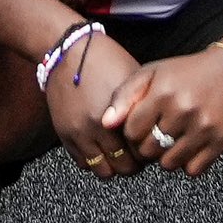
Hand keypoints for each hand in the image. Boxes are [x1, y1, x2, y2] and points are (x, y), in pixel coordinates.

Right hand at [44, 29, 149, 177]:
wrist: (69, 51)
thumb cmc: (107, 61)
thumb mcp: (134, 79)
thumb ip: (143, 108)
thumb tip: (158, 130)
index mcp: (119, 112)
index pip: (140, 151)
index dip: (149, 153)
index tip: (150, 148)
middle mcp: (98, 127)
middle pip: (123, 166)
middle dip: (133, 164)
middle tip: (138, 156)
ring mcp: (79, 133)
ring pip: (103, 171)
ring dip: (114, 167)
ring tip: (120, 156)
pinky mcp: (64, 134)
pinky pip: (83, 163)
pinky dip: (95, 162)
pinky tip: (103, 150)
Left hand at [98, 43, 222, 179]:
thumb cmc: (184, 73)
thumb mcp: (151, 73)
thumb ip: (124, 96)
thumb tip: (105, 124)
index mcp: (162, 93)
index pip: (131, 132)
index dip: (133, 131)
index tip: (142, 124)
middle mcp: (184, 110)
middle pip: (148, 151)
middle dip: (148, 145)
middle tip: (157, 132)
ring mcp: (204, 127)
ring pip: (169, 165)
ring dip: (166, 156)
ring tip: (173, 139)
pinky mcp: (220, 141)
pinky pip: (192, 170)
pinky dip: (188, 163)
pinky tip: (190, 145)